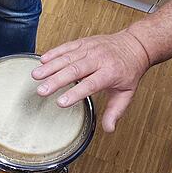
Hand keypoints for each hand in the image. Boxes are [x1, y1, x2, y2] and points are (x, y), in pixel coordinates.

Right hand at [33, 30, 150, 132]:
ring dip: (50, 67)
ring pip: (68, 58)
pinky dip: (54, 53)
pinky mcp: (83, 43)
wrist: (135, 44)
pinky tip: (42, 61)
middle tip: (41, 91)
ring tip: (36, 76)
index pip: (91, 84)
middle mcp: (99, 59)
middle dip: (56, 81)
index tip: (61, 103)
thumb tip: (109, 129)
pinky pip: (66, 47)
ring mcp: (90, 49)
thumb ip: (116, 111)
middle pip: (75, 70)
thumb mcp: (127, 93)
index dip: (75, 93)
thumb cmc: (128, 70)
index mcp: (111, 72)